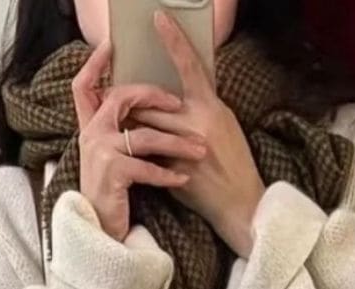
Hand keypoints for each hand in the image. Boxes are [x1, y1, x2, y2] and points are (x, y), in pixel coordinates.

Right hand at [73, 40, 208, 240]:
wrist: (99, 231)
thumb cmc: (112, 195)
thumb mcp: (112, 158)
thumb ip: (120, 133)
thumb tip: (149, 111)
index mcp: (90, 128)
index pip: (83, 86)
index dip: (94, 64)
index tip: (111, 47)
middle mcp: (91, 135)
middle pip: (121, 97)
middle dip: (154, 96)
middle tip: (179, 105)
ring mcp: (100, 152)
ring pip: (146, 135)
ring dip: (177, 144)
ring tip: (199, 152)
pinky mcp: (112, 173)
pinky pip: (148, 167)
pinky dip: (168, 175)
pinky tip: (183, 179)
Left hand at [130, 12, 265, 257]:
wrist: (239, 203)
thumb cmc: (233, 163)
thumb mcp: (223, 125)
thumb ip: (198, 109)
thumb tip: (172, 98)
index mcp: (211, 105)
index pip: (189, 65)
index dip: (173, 41)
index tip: (158, 19)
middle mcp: (197, 120)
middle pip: (151, 100)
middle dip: (132, 101)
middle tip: (115, 95)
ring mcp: (183, 143)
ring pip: (143, 126)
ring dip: (131, 128)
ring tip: (121, 131)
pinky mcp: (172, 166)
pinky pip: (147, 153)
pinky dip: (141, 155)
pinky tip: (139, 163)